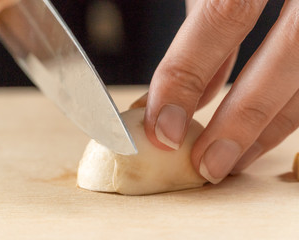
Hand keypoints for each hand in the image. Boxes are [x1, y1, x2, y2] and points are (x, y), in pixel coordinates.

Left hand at [132, 0, 298, 183]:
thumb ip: (205, 13)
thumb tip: (183, 85)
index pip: (221, 13)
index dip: (189, 75)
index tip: (160, 126)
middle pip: (290, 57)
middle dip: (246, 121)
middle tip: (209, 166)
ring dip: (274, 123)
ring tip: (237, 158)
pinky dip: (291, 105)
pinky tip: (267, 123)